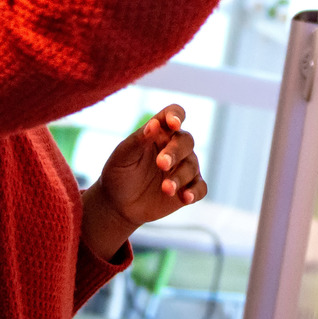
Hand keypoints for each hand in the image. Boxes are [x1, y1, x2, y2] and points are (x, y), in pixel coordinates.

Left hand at [81, 105, 206, 259]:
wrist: (118, 204)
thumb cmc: (119, 172)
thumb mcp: (123, 156)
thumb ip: (138, 140)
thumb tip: (154, 124)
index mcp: (160, 132)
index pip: (174, 114)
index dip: (176, 115)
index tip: (173, 123)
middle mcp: (175, 146)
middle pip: (186, 141)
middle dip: (175, 152)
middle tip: (161, 164)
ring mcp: (183, 168)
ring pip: (191, 166)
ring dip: (180, 177)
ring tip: (165, 189)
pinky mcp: (188, 188)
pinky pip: (200, 188)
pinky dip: (194, 192)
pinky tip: (185, 197)